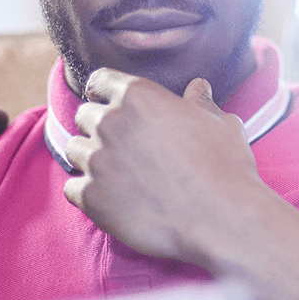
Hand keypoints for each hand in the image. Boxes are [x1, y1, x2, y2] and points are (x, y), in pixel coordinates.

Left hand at [62, 68, 267, 264]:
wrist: (221, 218)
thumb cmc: (226, 166)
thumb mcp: (220, 123)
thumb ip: (200, 103)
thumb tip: (199, 87)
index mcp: (138, 95)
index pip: (99, 81)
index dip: (104, 93)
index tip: (109, 105)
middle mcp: (110, 122)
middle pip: (84, 116)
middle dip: (98, 128)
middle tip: (123, 148)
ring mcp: (97, 160)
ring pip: (75, 151)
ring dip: (91, 159)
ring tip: (117, 176)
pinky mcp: (91, 197)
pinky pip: (72, 189)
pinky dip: (88, 194)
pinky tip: (113, 201)